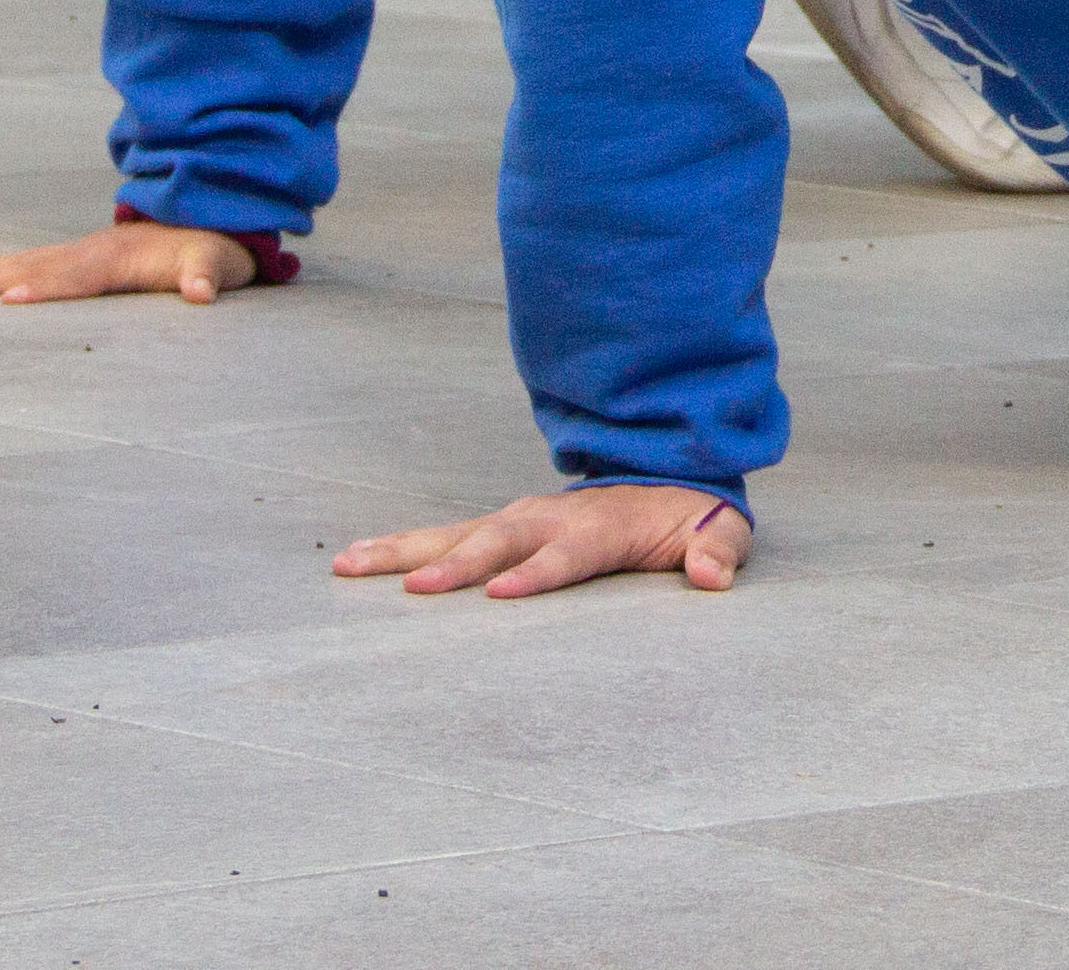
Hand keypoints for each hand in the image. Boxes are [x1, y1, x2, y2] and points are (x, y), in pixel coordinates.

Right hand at [0, 219, 258, 305]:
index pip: (77, 277)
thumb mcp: (218, 262)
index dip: (46, 288)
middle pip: (35, 265)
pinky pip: (28, 263)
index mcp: (121, 257)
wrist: (209, 220)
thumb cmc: (210, 249)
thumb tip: (202, 291)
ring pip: (24, 260)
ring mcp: (80, 251)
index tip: (10, 298)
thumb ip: (208, 275)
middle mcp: (92, 250)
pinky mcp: (75, 258)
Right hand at [333, 483, 748, 600]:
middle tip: (414, 588)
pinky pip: (445, 537)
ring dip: (405, 549)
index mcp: (603, 528)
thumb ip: (717, 552)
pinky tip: (355, 560)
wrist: (667, 474)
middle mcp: (552, 518)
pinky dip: (399, 547)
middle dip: (457, 564)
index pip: (567, 554)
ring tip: (349, 563)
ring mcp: (521, 518)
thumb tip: (711, 575)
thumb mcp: (719, 532)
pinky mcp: (501, 527)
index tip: (500, 593)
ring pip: (457, 534)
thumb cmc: (690, 517)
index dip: (538, 573)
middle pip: (499, 541)